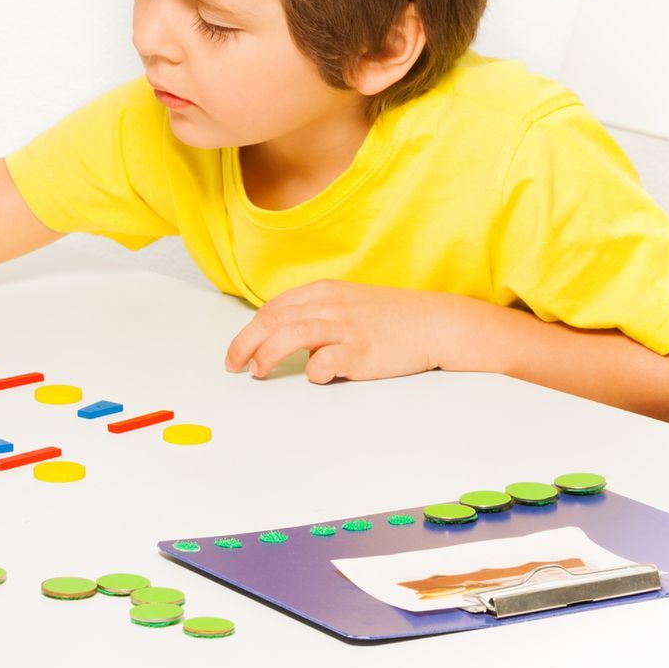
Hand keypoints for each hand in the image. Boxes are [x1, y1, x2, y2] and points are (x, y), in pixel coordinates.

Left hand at [224, 281, 453, 383]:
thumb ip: (315, 316)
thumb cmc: (389, 319)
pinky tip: (315, 375)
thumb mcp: (347, 305)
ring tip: (257, 372)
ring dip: (267, 353)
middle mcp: (331, 305)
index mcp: (323, 293)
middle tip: (233, 365)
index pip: (273, 308)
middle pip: (273, 319)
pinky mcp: (363, 351)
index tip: (237, 352)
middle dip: (245, 343)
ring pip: (293, 333)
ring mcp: (347, 327)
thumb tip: (281, 339)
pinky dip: (314, 369)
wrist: (435, 323)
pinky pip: (328, 359)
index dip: (248, 331)